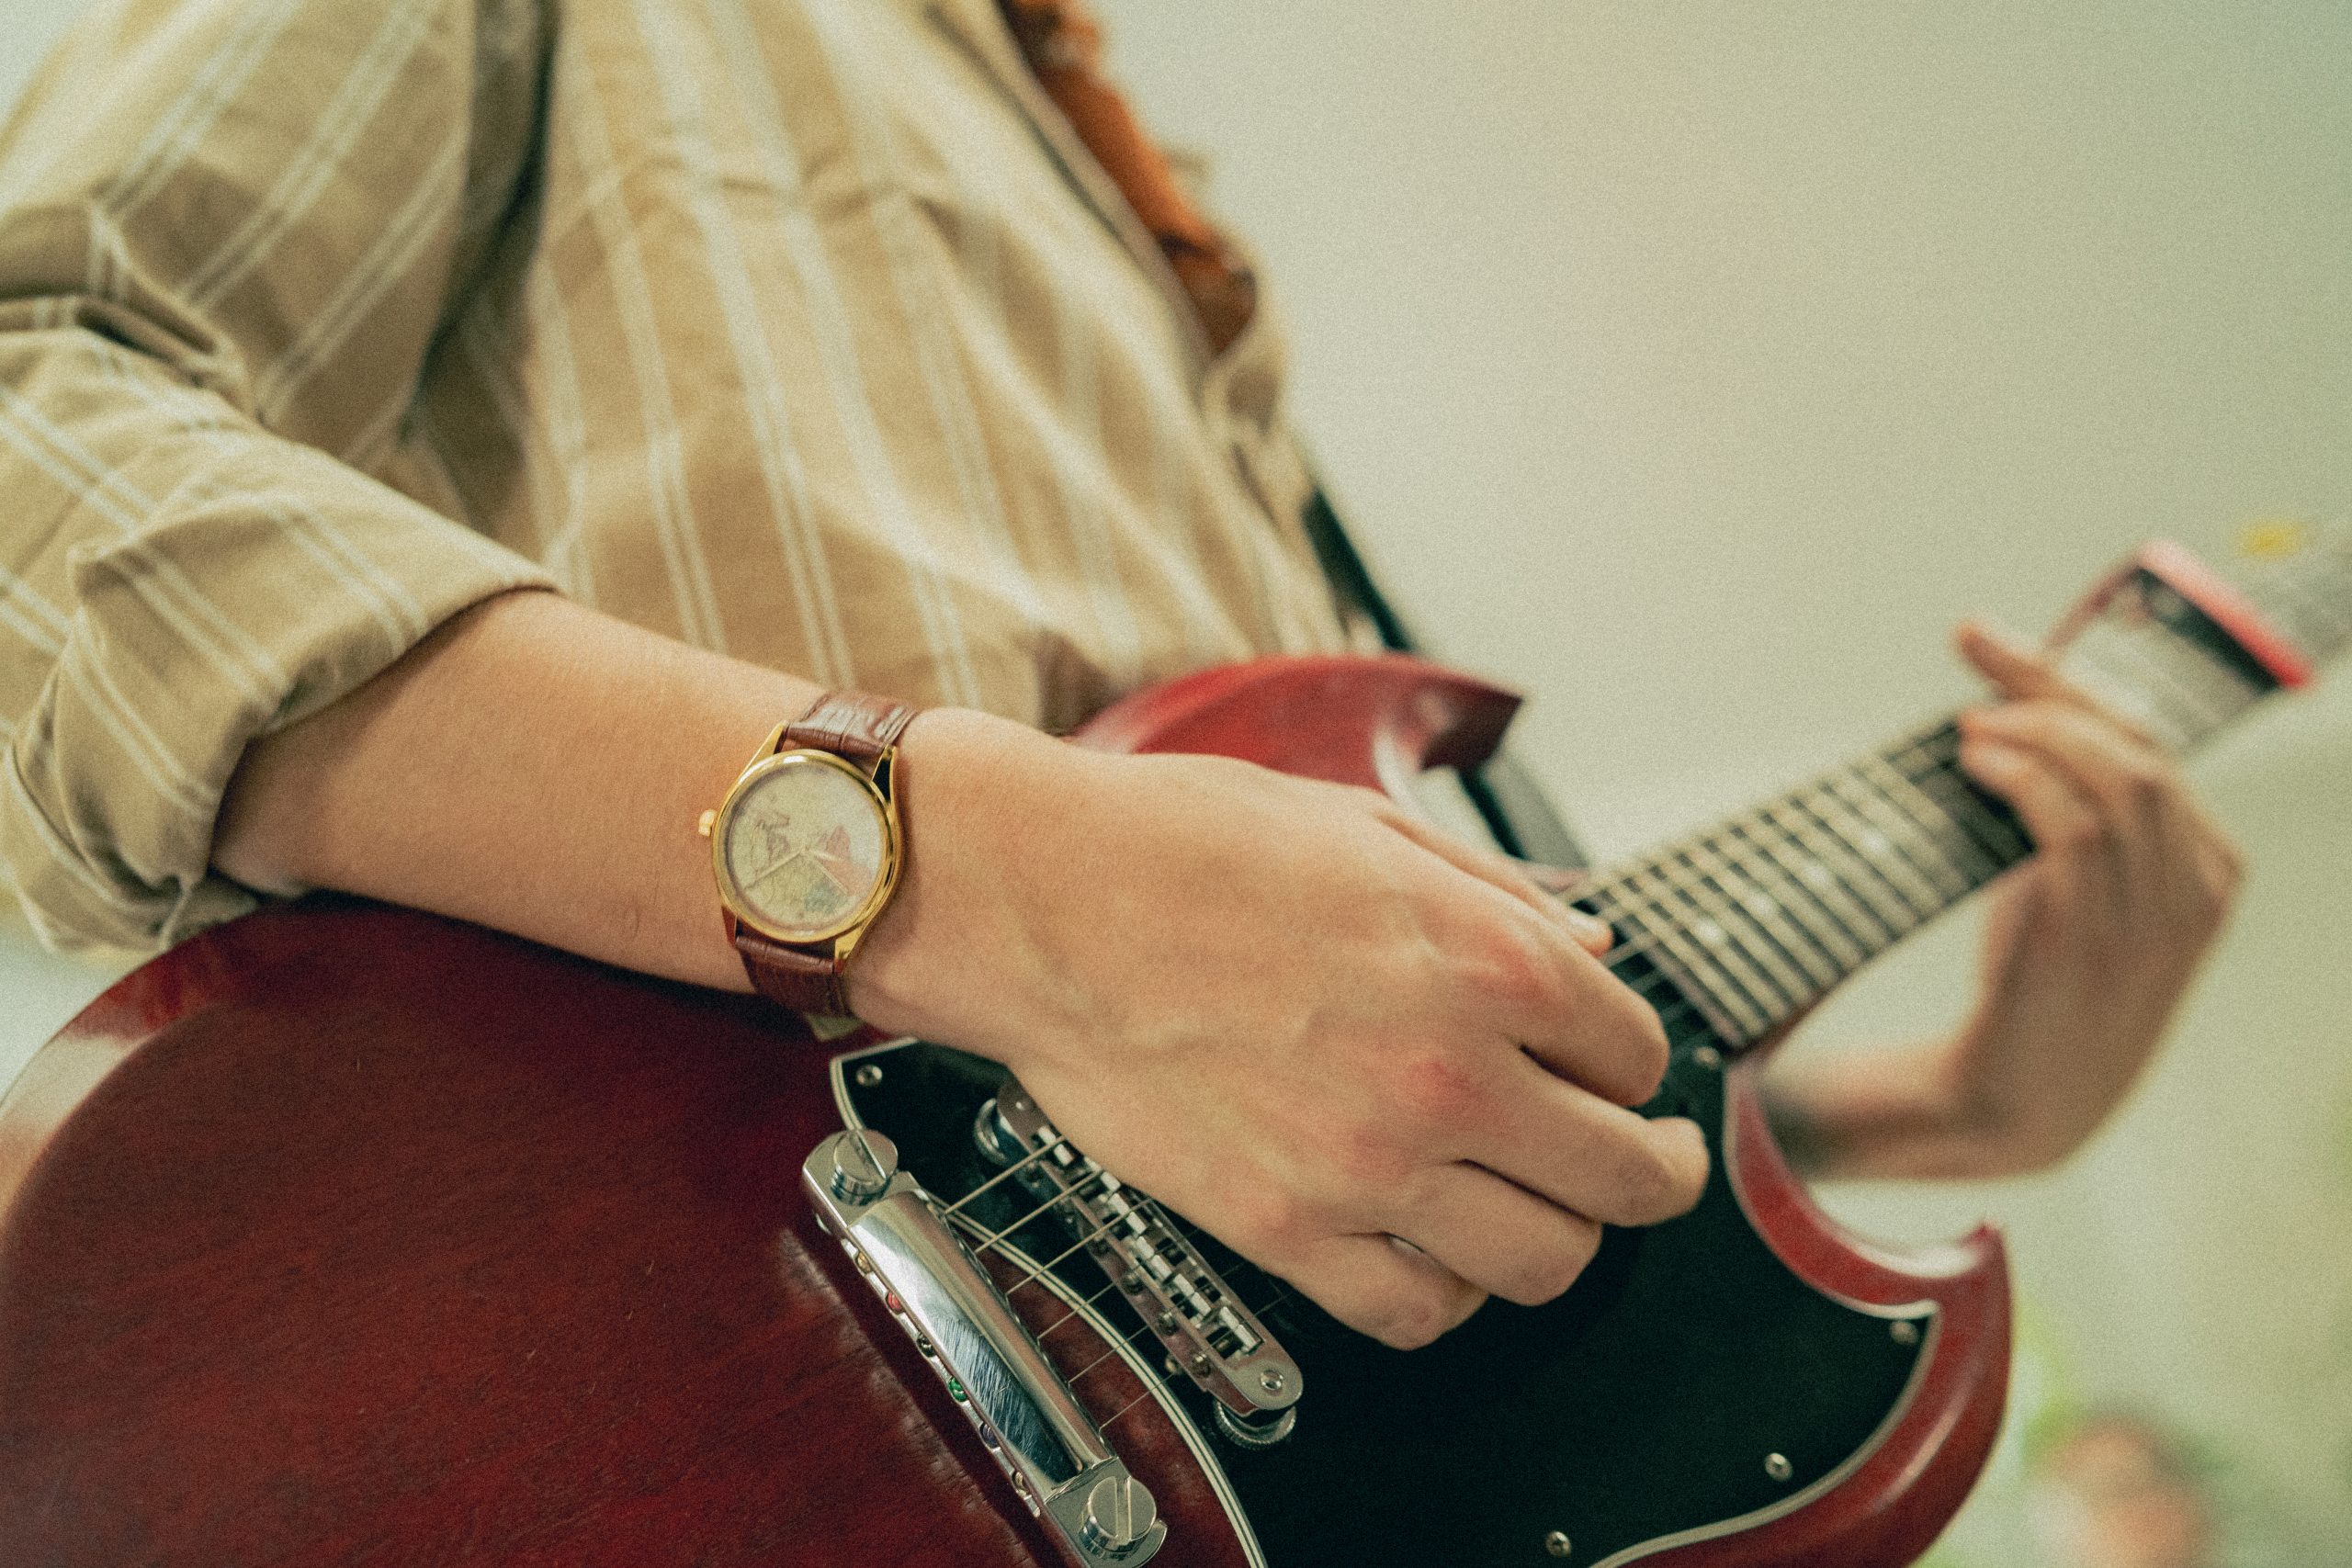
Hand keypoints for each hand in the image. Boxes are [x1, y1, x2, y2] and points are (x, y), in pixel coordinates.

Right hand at [852, 713, 1709, 1347]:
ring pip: (1546, 1262)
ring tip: (1536, 1207)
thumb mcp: (1368, 828)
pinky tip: (1434, 1248)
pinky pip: (1417, 1311)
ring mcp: (1368, 1166)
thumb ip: (1499, 895)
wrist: (1041, 900)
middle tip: (1641, 1162)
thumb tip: (1589, 941)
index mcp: (1487, 960)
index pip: (1638, 1053)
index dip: (1629, 1059)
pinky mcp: (1283, 1228)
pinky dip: (1447, 1294)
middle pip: (1627, 1178)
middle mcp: (1450, 1074)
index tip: (1607, 1064)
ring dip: (1559, 1237)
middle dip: (1651, 1170)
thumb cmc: (1187, 844)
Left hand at [1765, 622, 2240, 1179]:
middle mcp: (2195, 894)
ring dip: (2037, 731)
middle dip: (2052, 683)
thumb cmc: (2033, 991)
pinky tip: (1980, 765)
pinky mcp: (2090, 947)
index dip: (2069, 680)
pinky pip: (2075, 834)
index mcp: (2209, 871)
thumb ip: (2081, 821)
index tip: (1990, 640)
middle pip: (2140, 749)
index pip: (2153, 746)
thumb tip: (2014, 712)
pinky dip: (2027, 781)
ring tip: (1972, 725)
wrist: (2010, 1110)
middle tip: (1973, 652)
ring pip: (2120, 781)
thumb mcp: (2079, 896)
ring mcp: (2150, 926)